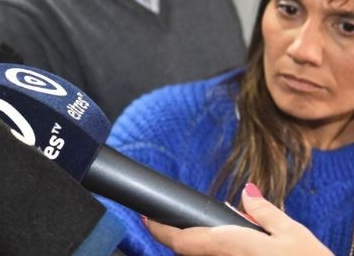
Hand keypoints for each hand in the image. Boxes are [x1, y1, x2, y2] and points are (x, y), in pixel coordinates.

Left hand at [144, 183, 331, 255]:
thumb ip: (265, 212)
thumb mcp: (293, 233)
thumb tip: (247, 192)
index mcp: (230, 246)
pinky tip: (232, 251)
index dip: (159, 230)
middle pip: (188, 254)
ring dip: (201, 250)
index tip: (148, 218)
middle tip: (182, 225)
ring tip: (219, 240)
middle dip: (184, 240)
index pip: (181, 241)